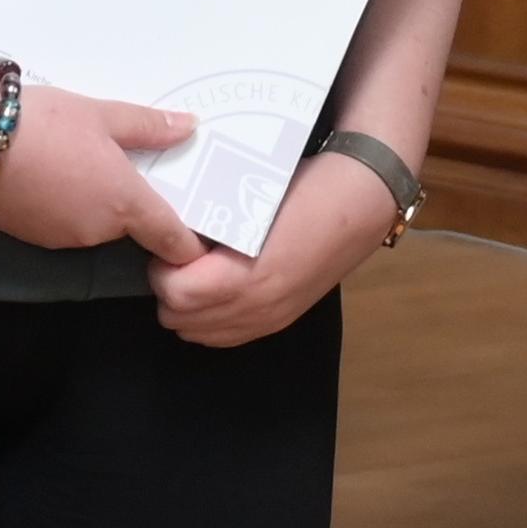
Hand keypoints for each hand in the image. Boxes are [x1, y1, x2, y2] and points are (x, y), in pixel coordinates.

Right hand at [0, 79, 210, 262]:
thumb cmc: (44, 123)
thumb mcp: (102, 115)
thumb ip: (150, 127)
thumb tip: (192, 128)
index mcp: (125, 204)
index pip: (173, 240)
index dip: (190, 241)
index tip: (202, 232)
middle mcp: (98, 232)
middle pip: (132, 227)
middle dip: (135, 204)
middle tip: (131, 164)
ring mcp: (62, 240)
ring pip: (97, 226)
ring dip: (99, 204)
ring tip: (85, 160)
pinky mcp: (31, 239)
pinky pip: (65, 226)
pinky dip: (68, 207)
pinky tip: (53, 173)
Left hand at [149, 152, 396, 346]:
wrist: (363, 202)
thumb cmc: (309, 189)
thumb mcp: (253, 199)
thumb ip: (212, 222)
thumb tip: (170, 228)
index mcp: (251, 276)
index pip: (176, 291)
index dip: (163, 264)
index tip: (171, 239)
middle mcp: (259, 308)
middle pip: (178, 319)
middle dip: (169, 286)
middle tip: (180, 253)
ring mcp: (270, 320)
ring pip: (196, 334)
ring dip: (187, 305)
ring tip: (198, 268)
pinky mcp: (278, 322)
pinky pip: (223, 337)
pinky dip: (207, 318)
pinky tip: (217, 285)